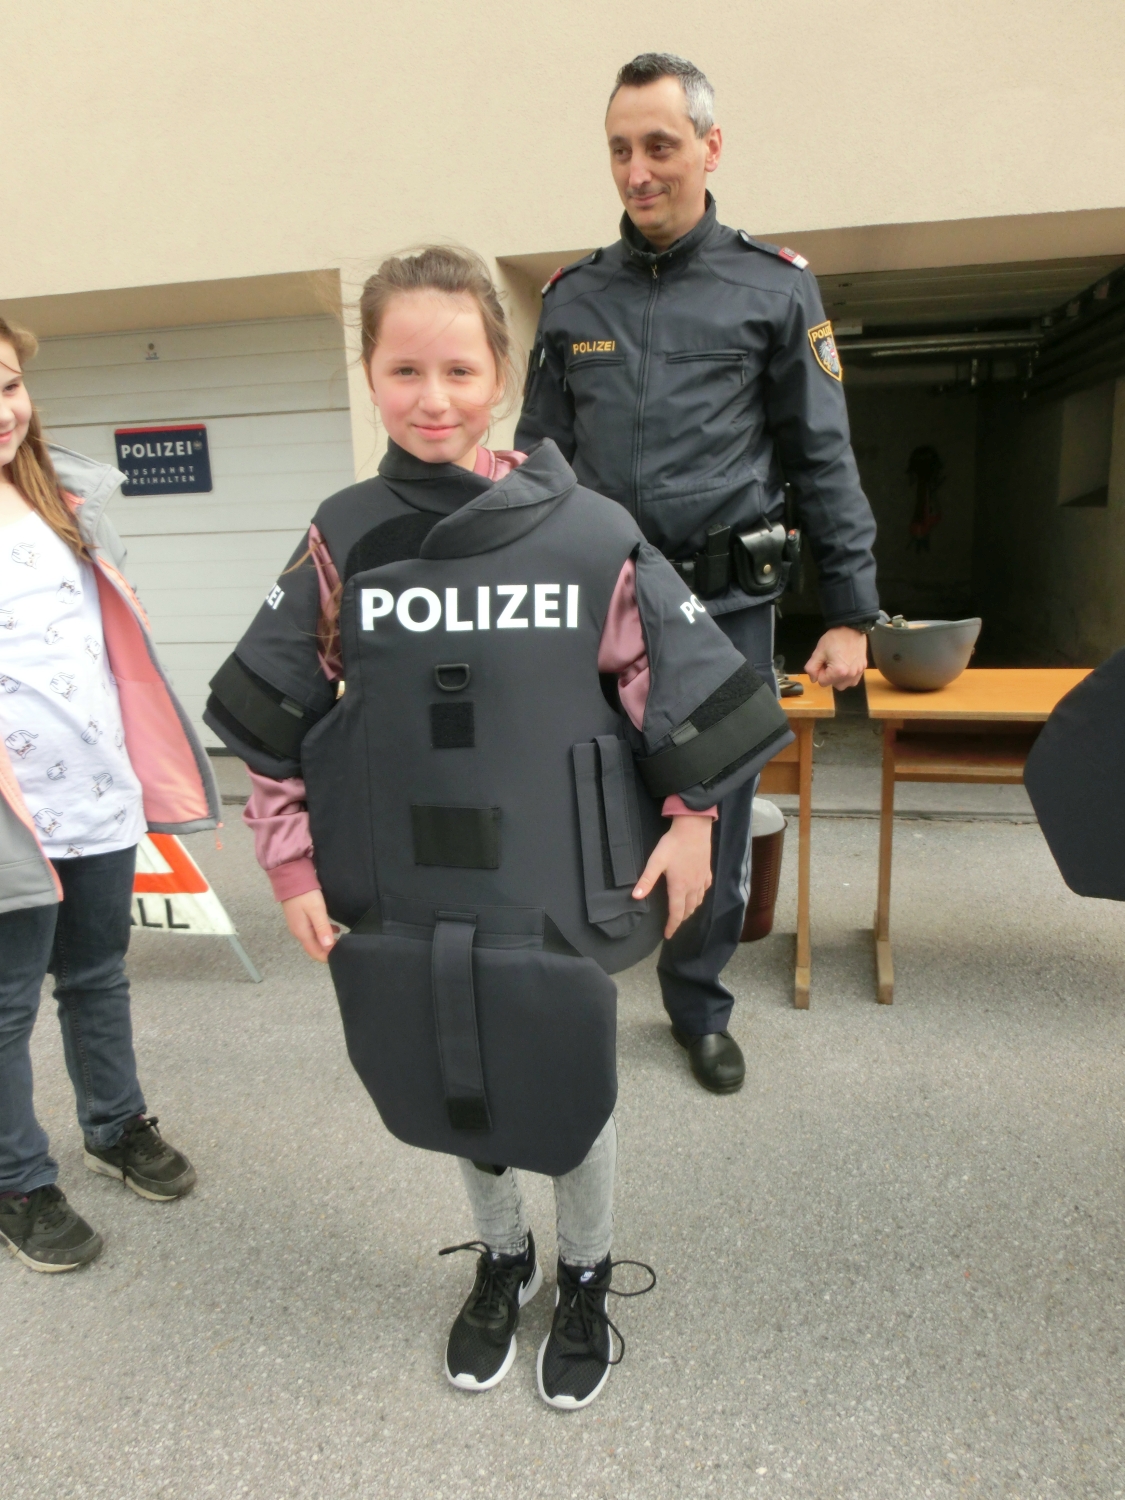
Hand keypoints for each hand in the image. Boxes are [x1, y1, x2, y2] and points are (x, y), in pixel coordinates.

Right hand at [281, 890, 338, 961]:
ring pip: (314, 939)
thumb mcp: (317, 910)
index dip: (326, 957)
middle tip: (343, 950)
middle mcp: (299, 932)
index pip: (314, 952)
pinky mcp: (301, 918)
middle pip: (314, 947)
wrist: (291, 878)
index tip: (340, 957)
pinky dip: (323, 933)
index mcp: (302, 932)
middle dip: (327, 951)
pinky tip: (335, 930)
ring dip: (326, 942)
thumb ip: (322, 929)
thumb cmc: (305, 894)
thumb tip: (328, 947)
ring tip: (341, 941)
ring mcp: (299, 925)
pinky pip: (313, 931)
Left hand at [632, 814, 713, 937]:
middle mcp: (693, 887)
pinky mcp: (707, 871)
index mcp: (679, 887)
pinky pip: (705, 889)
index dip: (672, 926)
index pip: (676, 913)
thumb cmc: (673, 844)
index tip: (668, 935)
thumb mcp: (656, 861)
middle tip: (674, 923)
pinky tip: (697, 894)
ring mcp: (702, 879)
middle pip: (688, 909)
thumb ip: (646, 880)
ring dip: (690, 909)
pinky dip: (700, 896)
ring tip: (684, 912)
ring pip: (698, 901)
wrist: (694, 829)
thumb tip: (635, 897)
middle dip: (681, 919)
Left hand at [805, 625, 867, 688]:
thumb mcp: (818, 651)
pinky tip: (845, 665)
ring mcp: (858, 672)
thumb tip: (813, 679)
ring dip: (839, 679)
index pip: (822, 682)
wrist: (851, 627)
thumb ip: (812, 668)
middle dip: (829, 677)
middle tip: (829, 663)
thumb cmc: (834, 638)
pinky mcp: (863, 667)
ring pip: (845, 685)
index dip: (820, 672)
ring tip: (838, 664)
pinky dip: (848, 676)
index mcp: (838, 671)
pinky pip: (854, 680)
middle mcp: (850, 674)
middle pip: (834, 686)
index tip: (823, 661)